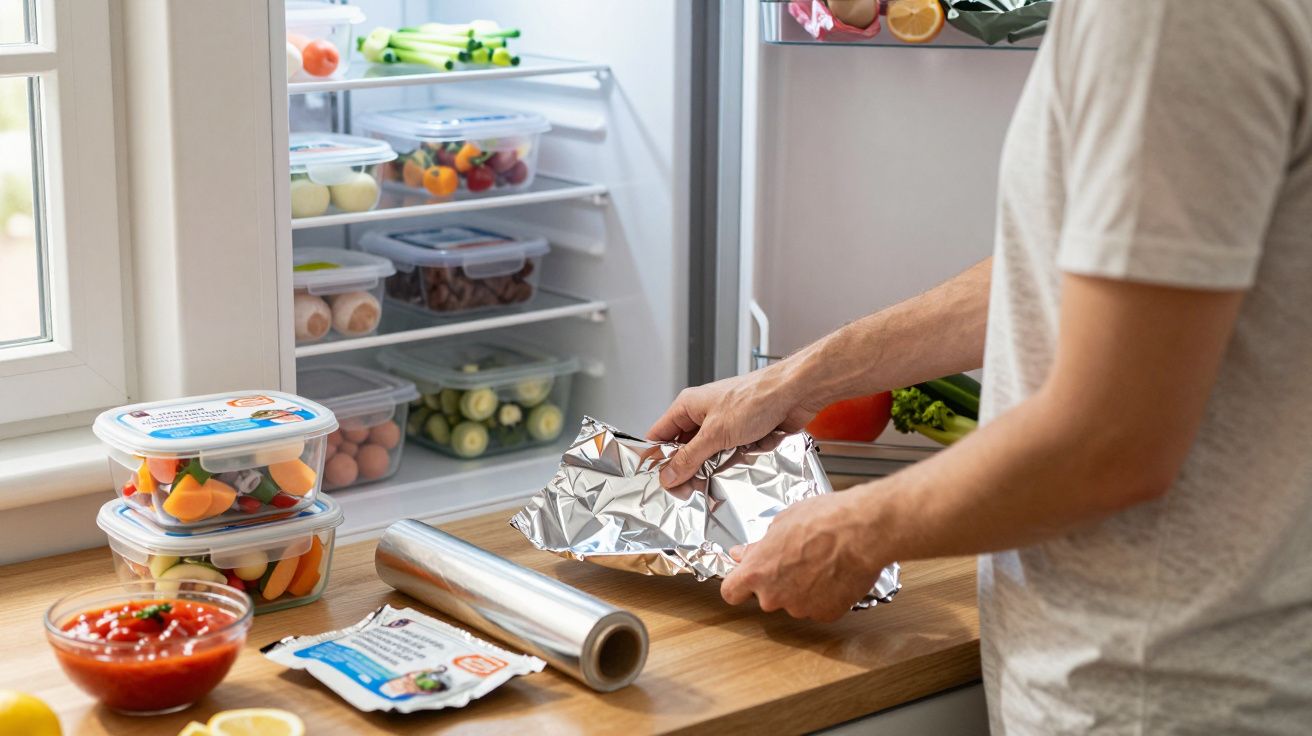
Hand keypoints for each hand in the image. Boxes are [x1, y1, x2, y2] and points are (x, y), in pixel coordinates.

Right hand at [648, 363, 823, 487]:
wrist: (794, 394)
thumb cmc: (756, 399)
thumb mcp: (716, 434)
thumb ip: (689, 457)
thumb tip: (668, 476)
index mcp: (688, 406)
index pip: (659, 435)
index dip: (655, 458)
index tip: (657, 482)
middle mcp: (703, 414)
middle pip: (682, 448)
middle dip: (685, 469)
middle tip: (686, 491)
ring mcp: (723, 424)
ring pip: (706, 454)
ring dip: (709, 468)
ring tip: (709, 484)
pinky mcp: (742, 433)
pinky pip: (727, 454)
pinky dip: (729, 464)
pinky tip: (732, 472)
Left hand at [719, 487, 886, 621]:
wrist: (862, 531)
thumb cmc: (823, 520)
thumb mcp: (782, 522)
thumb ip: (759, 546)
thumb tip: (744, 553)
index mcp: (757, 571)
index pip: (730, 592)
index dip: (738, 585)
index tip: (745, 579)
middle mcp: (774, 596)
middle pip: (767, 597)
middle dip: (777, 582)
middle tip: (796, 559)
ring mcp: (801, 608)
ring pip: (795, 602)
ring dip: (803, 589)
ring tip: (821, 562)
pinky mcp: (827, 614)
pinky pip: (820, 607)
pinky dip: (826, 596)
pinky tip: (835, 574)